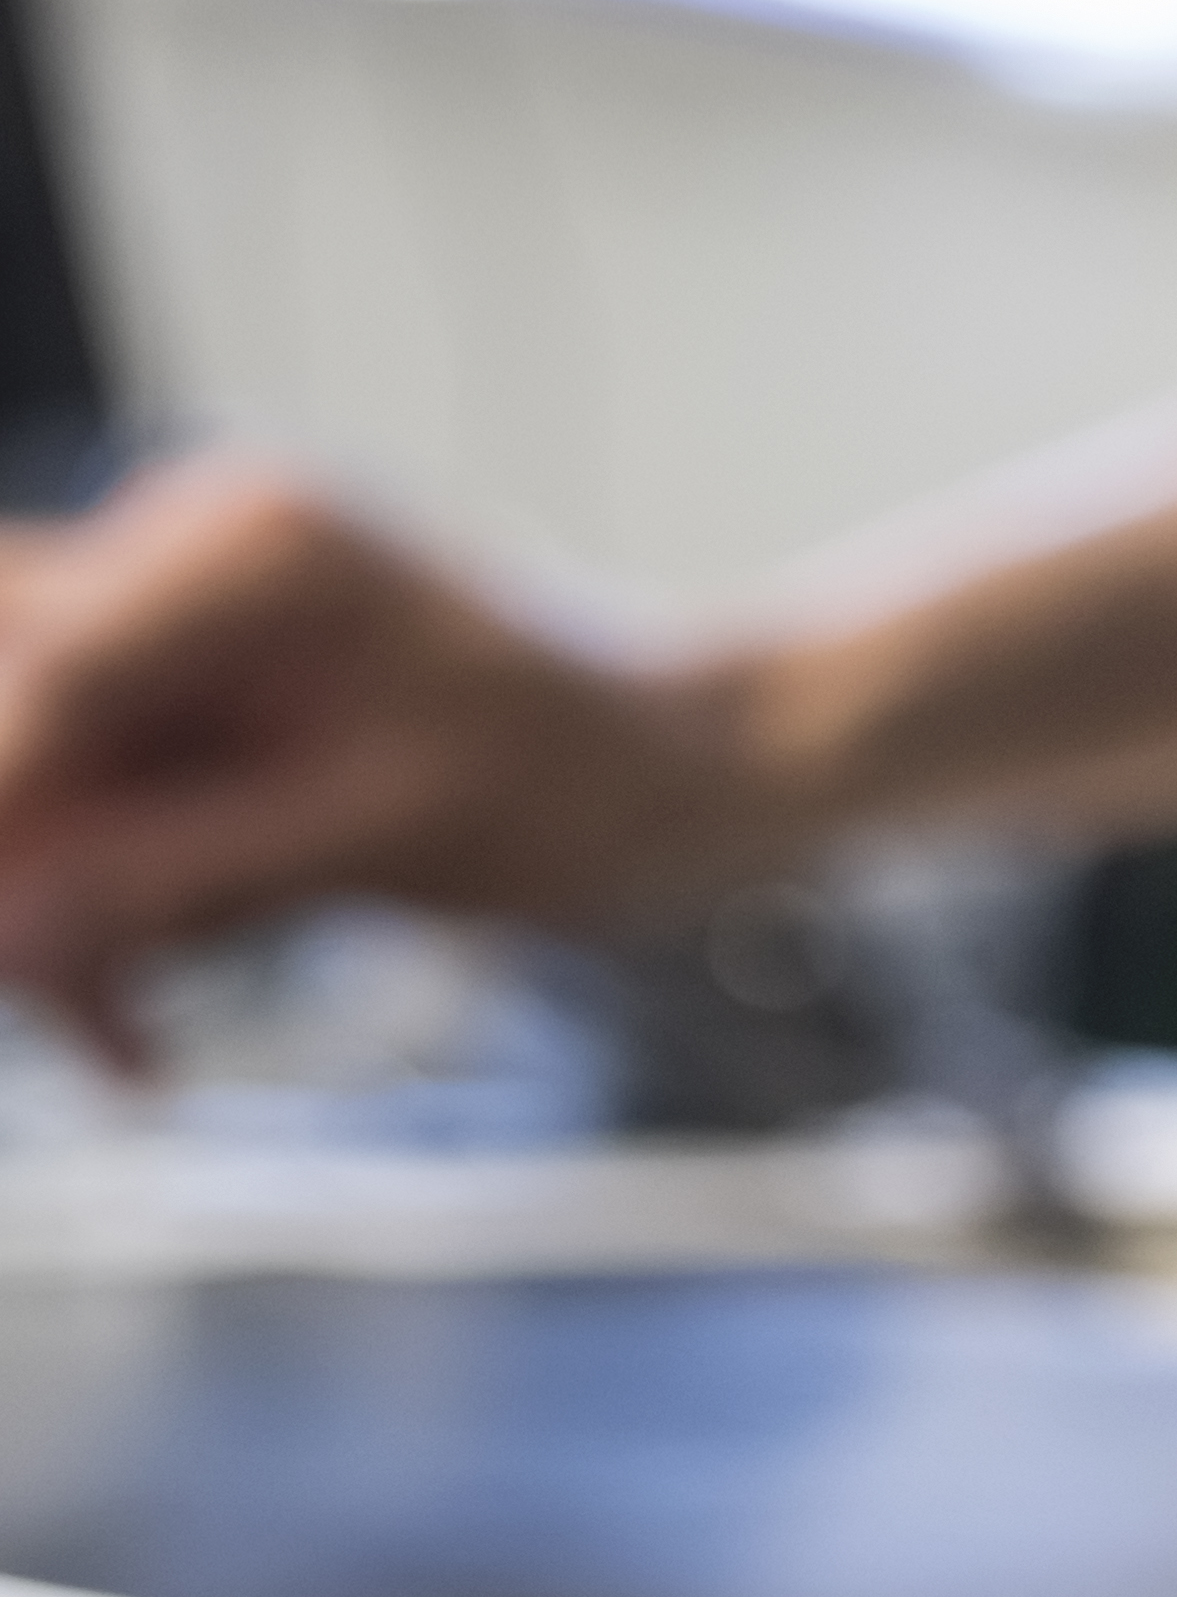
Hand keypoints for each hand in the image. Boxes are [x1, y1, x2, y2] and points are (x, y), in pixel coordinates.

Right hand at [0, 452, 776, 1068]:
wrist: (689, 779)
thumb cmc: (588, 785)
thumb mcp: (383, 840)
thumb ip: (180, 877)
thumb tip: (11, 931)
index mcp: (243, 551)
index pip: (45, 681)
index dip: (11, 813)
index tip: (18, 951)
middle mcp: (186, 563)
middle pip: (14, 715)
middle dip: (28, 868)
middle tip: (66, 1004)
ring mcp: (180, 640)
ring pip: (34, 785)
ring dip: (59, 921)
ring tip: (125, 1045)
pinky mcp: (191, 717)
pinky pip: (89, 826)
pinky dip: (107, 927)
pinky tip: (142, 1037)